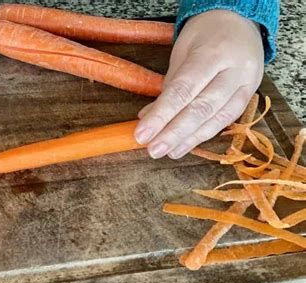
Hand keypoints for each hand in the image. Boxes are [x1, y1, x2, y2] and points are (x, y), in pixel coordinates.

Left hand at [135, 10, 263, 158]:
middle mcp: (234, 70)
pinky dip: (202, 136)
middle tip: (153, 150)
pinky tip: (184, 146)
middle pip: (201, 109)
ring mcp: (246, 85)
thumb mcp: (184, 49)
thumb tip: (148, 118)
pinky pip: (225, 121)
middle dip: (174, 133)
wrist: (241, 21)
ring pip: (216, 119)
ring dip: (188, 140)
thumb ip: (170, 85)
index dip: (161, 115)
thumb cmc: (207, 35)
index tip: (142, 134)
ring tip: (167, 152)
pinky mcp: (249, 97)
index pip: (183, 89)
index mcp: (214, 52)